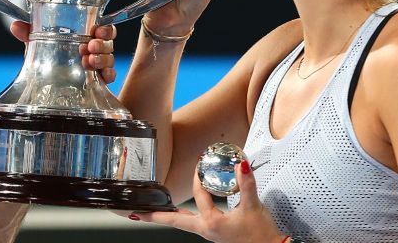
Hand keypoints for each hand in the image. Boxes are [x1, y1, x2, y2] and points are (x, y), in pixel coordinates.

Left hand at [10, 22, 116, 83]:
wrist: (48, 88)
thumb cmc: (49, 61)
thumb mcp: (38, 46)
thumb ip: (29, 34)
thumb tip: (15, 26)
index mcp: (85, 37)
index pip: (103, 30)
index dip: (104, 29)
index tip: (97, 30)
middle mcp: (94, 51)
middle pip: (109, 43)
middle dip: (101, 44)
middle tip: (89, 46)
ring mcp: (98, 67)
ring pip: (110, 59)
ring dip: (101, 58)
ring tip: (88, 61)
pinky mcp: (98, 83)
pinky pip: (110, 77)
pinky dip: (108, 75)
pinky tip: (102, 76)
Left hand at [133, 160, 282, 242]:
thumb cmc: (262, 235)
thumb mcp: (253, 206)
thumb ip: (247, 184)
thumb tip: (241, 165)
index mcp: (212, 223)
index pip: (199, 195)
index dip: (198, 178)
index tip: (198, 163)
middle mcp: (206, 230)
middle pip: (174, 221)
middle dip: (154, 216)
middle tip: (135, 213)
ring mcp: (209, 234)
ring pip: (182, 223)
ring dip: (167, 216)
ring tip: (152, 212)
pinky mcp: (214, 234)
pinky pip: (193, 224)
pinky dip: (183, 217)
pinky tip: (183, 214)